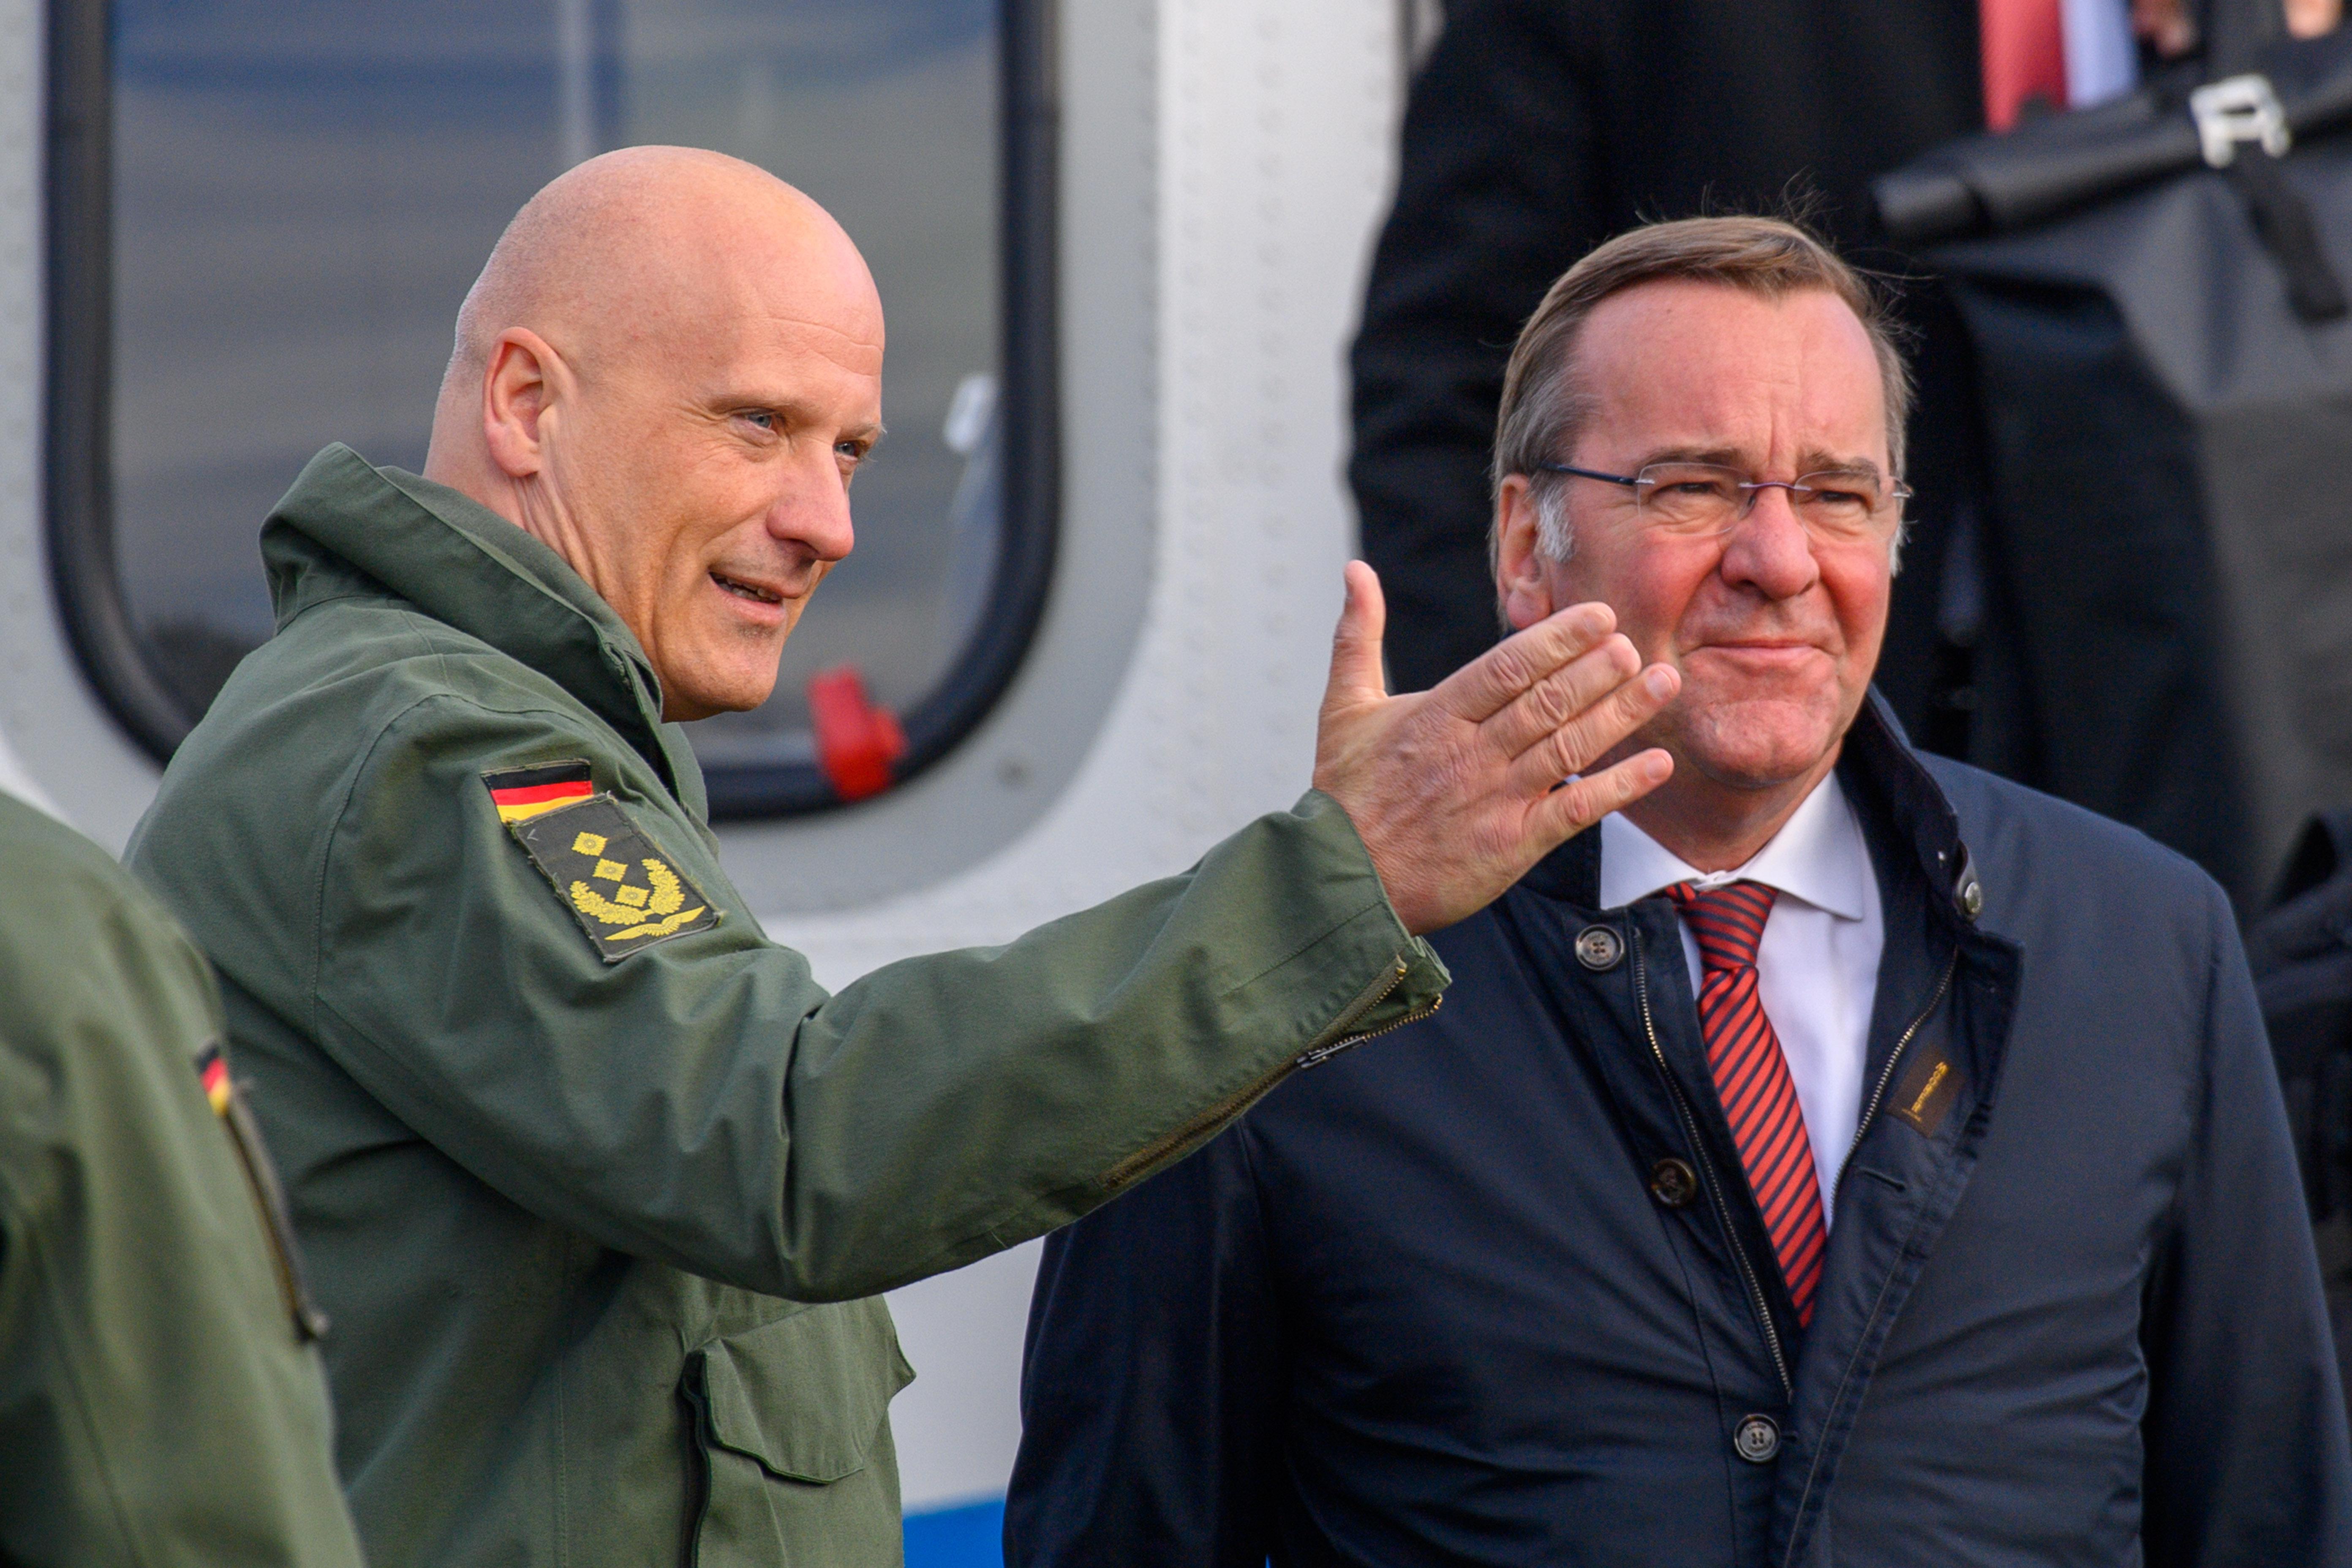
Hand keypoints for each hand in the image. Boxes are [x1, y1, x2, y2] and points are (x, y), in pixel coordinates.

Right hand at [1313, 562, 1676, 934]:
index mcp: (1436, 716)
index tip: (1600, 616)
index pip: (1507, 666)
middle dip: (1597, 670)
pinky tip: (1658, 764)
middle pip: (1546, 701)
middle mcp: (1470, 753)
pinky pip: (1574, 809)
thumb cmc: (1345, 792)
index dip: (1558, 639)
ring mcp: (1493, 799)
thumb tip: (1356, 570)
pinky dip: (1619, 787)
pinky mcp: (1511, 845)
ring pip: (1567, 746)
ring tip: (1662, 683)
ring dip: (1621, 714)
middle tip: (1635, 644)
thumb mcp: (1343, 707)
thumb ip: (1357, 635)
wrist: (1342, 881)